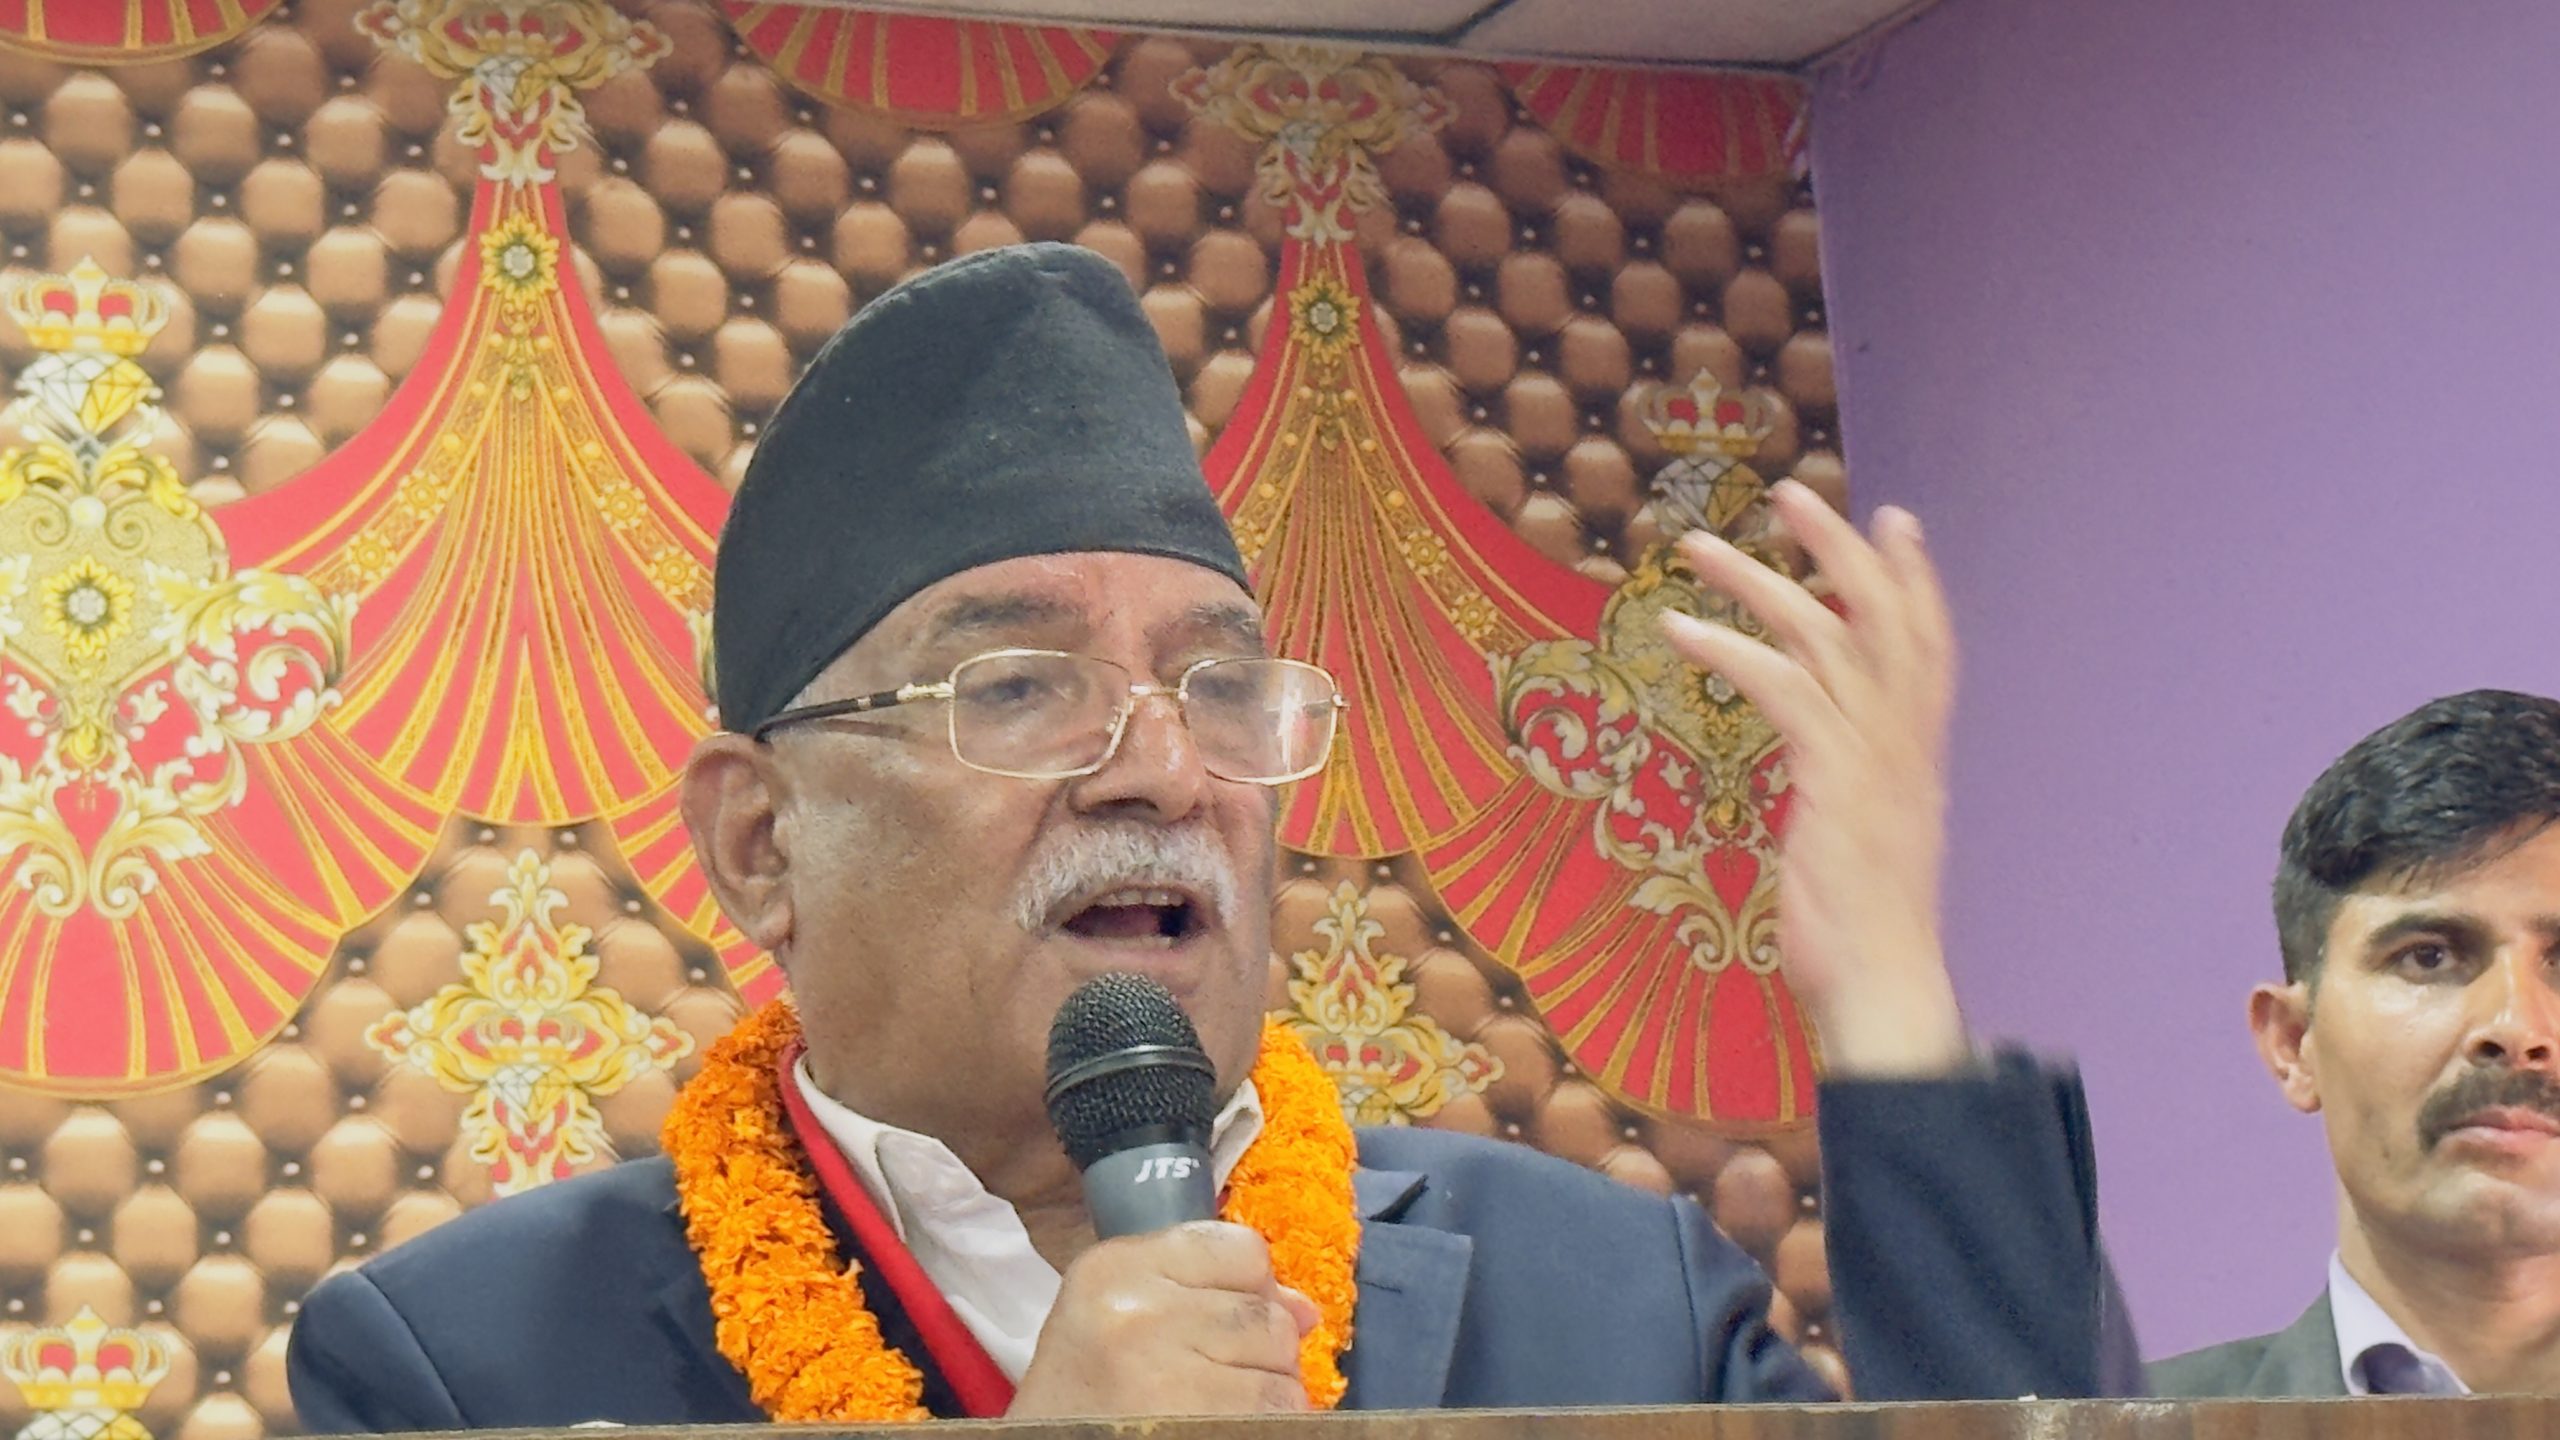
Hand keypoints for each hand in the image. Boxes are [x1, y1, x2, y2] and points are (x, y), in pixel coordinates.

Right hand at [1007, 1220, 1320, 1417]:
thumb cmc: (1082, 1393)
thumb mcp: (1118, 1318)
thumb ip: (1205, 1292)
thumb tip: (1305, 1309)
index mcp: (1113, 1269)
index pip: (1242, 1249)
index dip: (1249, 1289)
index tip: (1221, 1323)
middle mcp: (1137, 1312)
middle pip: (1268, 1311)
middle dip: (1262, 1349)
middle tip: (1213, 1378)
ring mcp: (1165, 1372)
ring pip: (1282, 1363)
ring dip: (1268, 1391)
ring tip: (1215, 1405)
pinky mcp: (1196, 1424)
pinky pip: (1279, 1411)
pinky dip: (1269, 1422)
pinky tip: (1222, 1424)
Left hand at [1659, 480, 1968, 1076]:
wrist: (1885, 992)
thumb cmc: (1867, 938)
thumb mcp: (1865, 849)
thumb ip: (1853, 800)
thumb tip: (1831, 786)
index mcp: (1916, 759)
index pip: (1929, 647)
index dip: (1915, 581)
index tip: (1896, 520)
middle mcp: (1903, 746)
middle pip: (1882, 617)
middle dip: (1840, 546)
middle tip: (1791, 490)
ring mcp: (1872, 759)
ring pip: (1822, 635)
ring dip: (1758, 580)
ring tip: (1698, 545)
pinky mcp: (1830, 780)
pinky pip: (1778, 688)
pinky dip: (1727, 648)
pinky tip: (1680, 626)